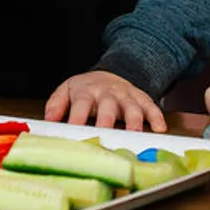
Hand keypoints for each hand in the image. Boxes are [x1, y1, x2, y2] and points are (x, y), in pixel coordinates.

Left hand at [45, 70, 167, 131]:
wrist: (109, 74)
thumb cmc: (86, 89)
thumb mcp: (66, 91)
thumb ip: (56, 105)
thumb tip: (49, 121)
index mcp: (86, 92)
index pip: (81, 105)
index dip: (77, 118)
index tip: (74, 131)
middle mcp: (107, 93)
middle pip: (108, 106)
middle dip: (107, 120)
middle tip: (105, 135)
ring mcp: (126, 96)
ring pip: (132, 107)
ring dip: (134, 120)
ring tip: (135, 134)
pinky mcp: (141, 99)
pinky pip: (151, 106)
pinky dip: (156, 117)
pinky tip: (159, 129)